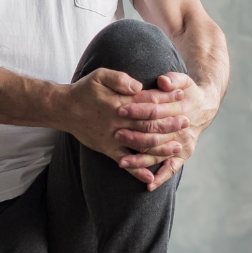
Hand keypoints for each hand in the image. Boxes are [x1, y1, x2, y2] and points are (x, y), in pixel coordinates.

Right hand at [58, 68, 184, 171]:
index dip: (166, 99)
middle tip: (187, 122)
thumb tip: (138, 87)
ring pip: (141, 144)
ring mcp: (113, 137)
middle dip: (169, 123)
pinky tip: (150, 177)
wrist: (63, 109)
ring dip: (160, 147)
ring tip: (177, 147)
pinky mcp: (107, 149)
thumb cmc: (84, 90)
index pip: (148, 100)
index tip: (182, 96)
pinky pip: (124, 162)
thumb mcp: (100, 75)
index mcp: (119, 102)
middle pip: (149, 123)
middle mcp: (118, 121)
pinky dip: (137, 170)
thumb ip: (120, 78)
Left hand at [112, 73, 217, 190]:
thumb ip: (173, 79)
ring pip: (159, 154)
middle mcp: (181, 129)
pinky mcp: (183, 154)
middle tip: (116, 135)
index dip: (138, 109)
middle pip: (155, 134)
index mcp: (179, 110)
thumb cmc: (187, 91)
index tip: (120, 109)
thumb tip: (163, 81)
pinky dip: (161, 178)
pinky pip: (172, 168)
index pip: (155, 110)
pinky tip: (148, 186)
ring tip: (122, 162)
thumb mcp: (183, 80)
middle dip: (134, 136)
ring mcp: (182, 144)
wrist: (205, 106)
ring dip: (141, 160)